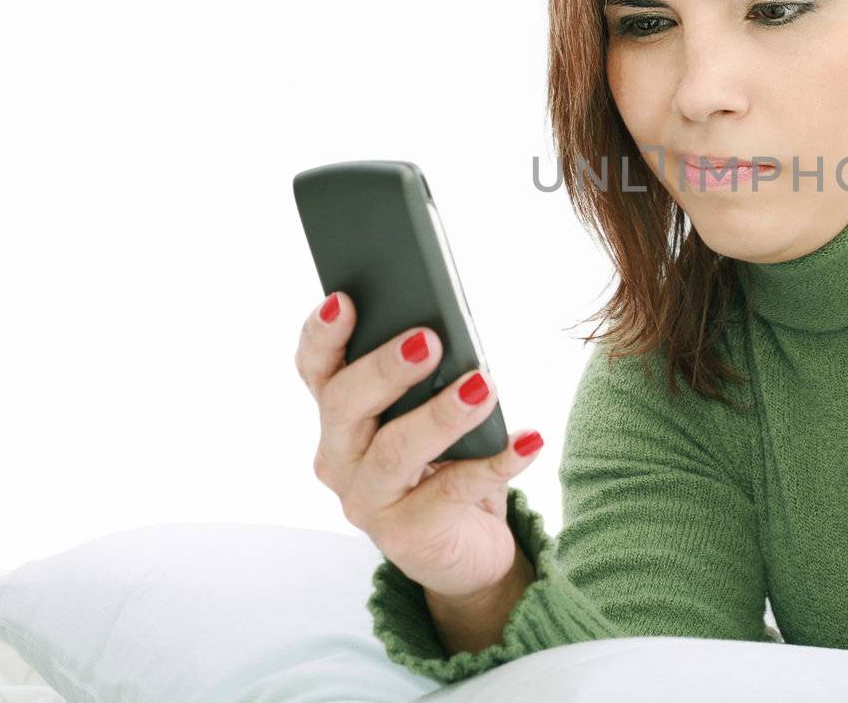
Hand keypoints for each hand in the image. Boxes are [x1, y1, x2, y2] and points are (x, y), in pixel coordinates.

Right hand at [296, 291, 543, 599]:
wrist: (466, 547)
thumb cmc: (447, 461)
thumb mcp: (432, 413)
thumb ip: (430, 378)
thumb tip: (452, 334)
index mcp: (341, 418)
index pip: (317, 371)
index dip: (322, 336)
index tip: (343, 300)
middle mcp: (340, 459)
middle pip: (345, 406)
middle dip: (385, 369)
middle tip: (429, 340)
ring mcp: (368, 502)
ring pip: (394, 452)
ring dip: (441, 416)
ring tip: (483, 386)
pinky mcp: (406, 536)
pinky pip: (451, 494)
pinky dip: (495, 463)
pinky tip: (529, 440)